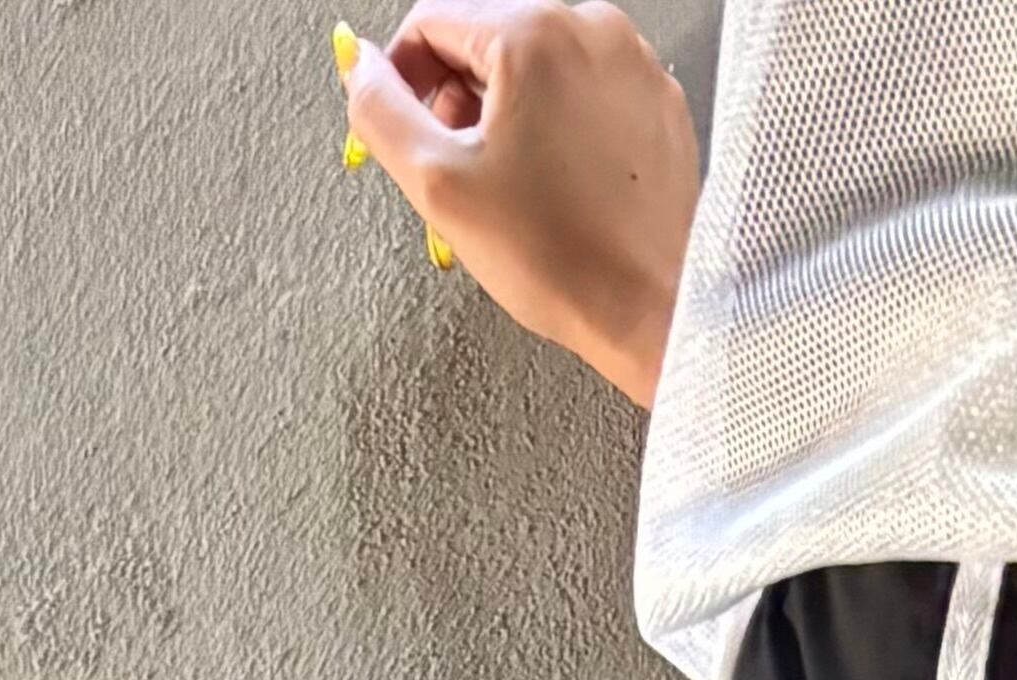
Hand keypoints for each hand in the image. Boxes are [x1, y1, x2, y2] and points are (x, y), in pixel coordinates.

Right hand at [337, 5, 697, 405]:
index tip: (402, 127)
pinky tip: (556, 184)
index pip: (431, 22)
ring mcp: (634, 66)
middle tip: (458, 168)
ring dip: (505, 113)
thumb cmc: (562, 259)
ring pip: (536, 66)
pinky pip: (585, 95)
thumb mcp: (438, 183)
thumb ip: (378, 109)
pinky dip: (558, 127)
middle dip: (457, 98)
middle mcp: (593, 30)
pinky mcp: (659, 105)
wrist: (653, 313)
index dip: (401, 78)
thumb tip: (357, 65)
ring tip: (509, 183)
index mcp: (535, 32)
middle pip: (487, 39)